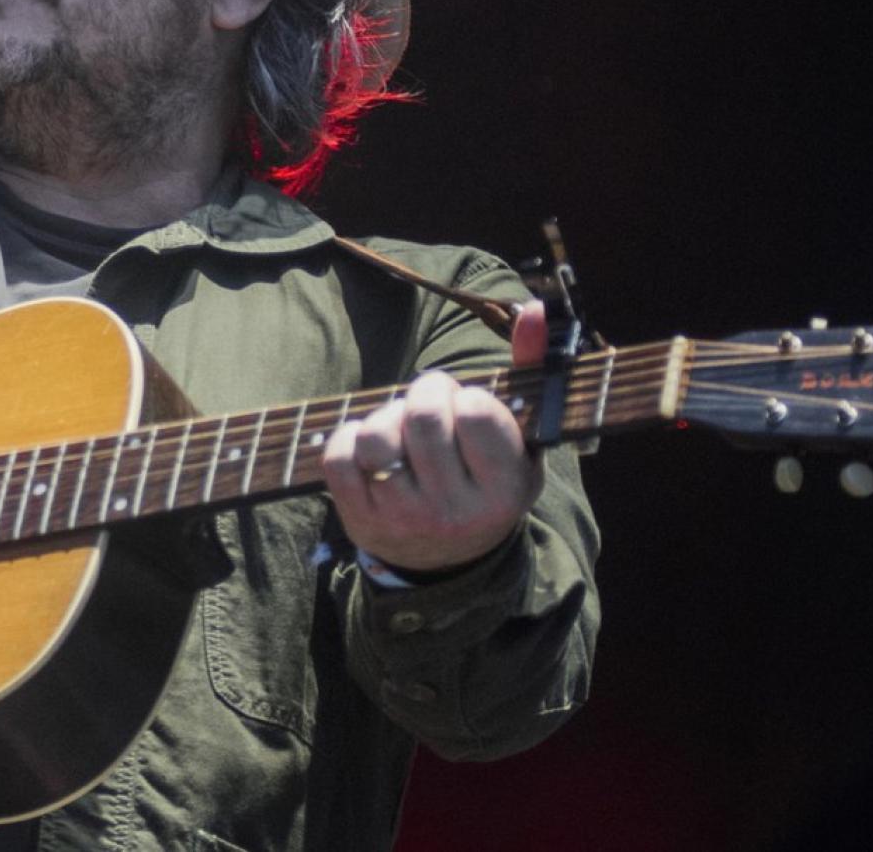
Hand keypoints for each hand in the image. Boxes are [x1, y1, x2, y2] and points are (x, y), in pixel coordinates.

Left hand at [322, 300, 549, 575]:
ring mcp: (404, 518)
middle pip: (421, 418)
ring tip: (402, 428)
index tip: (467, 406)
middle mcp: (455, 510)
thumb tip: (535, 310)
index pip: (475, 412)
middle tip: (432, 404)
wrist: (448, 562)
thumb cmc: (487, 479)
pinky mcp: (361, 520)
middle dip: (424, 394)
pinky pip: (337, 457)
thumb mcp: (522, 439)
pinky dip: (349, 437)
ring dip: (385, 418)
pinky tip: (371, 447)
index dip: (466, 395)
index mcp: (504, 488)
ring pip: (375, 437)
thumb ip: (530, 370)